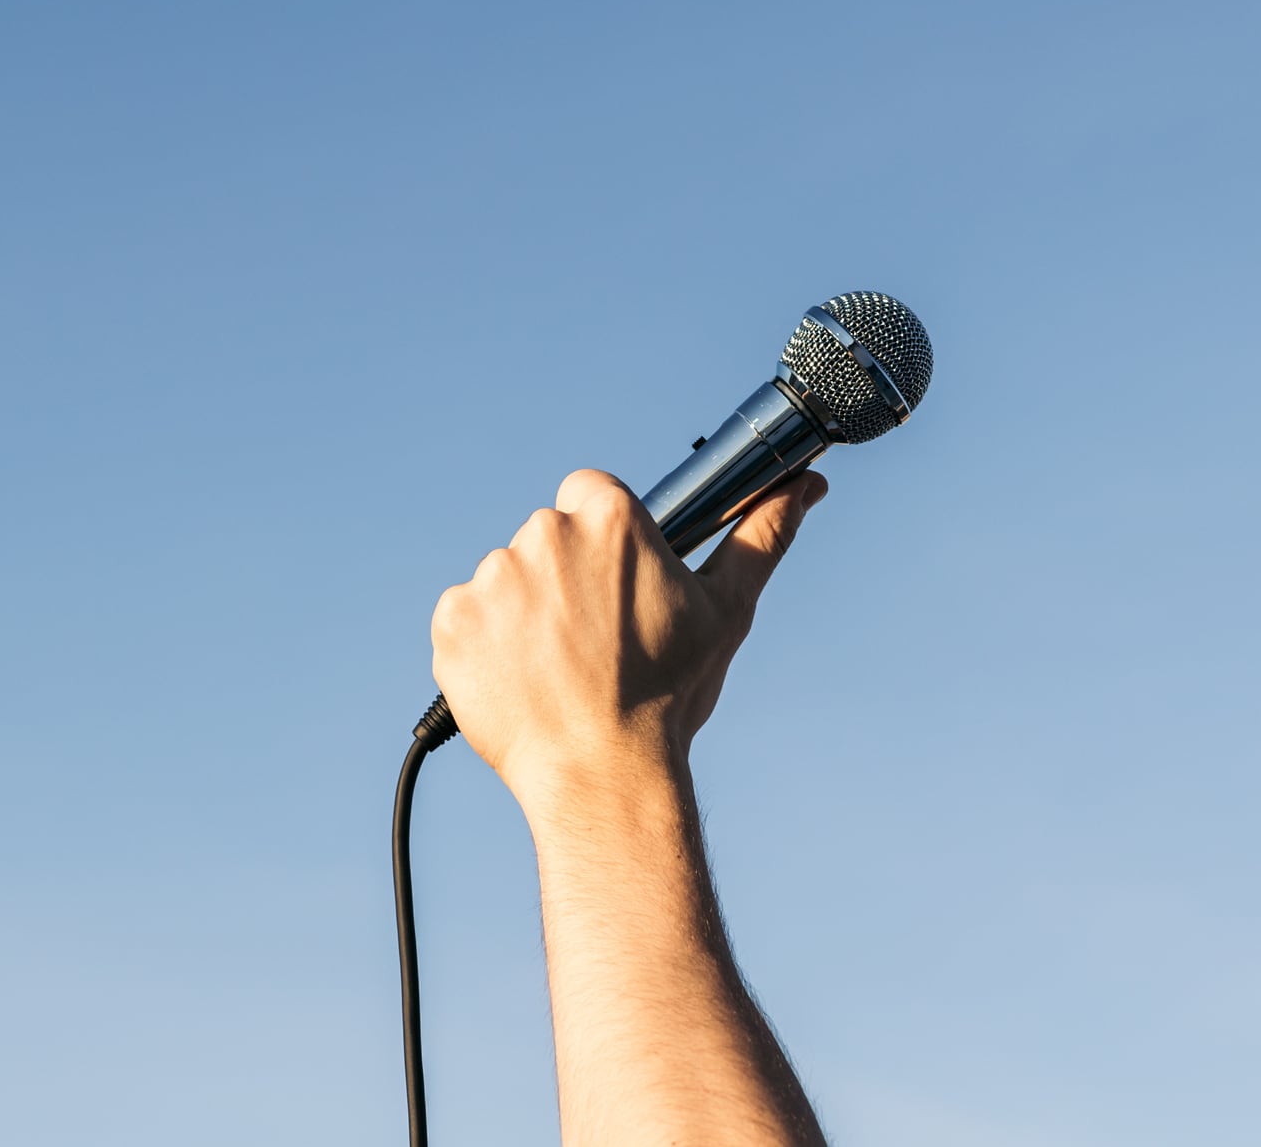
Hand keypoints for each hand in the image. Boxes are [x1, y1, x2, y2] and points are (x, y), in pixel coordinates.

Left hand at [429, 467, 827, 814]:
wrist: (602, 774)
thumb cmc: (670, 694)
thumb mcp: (727, 610)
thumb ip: (763, 536)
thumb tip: (807, 485)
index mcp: (609, 516)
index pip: (591, 494)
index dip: (604, 543)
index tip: (617, 586)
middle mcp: (544, 532)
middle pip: (549, 538)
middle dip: (566, 580)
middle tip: (594, 641)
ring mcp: (492, 577)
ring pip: (507, 581)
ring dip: (524, 615)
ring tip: (560, 671)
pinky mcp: (453, 622)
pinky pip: (466, 620)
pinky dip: (486, 648)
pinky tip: (523, 682)